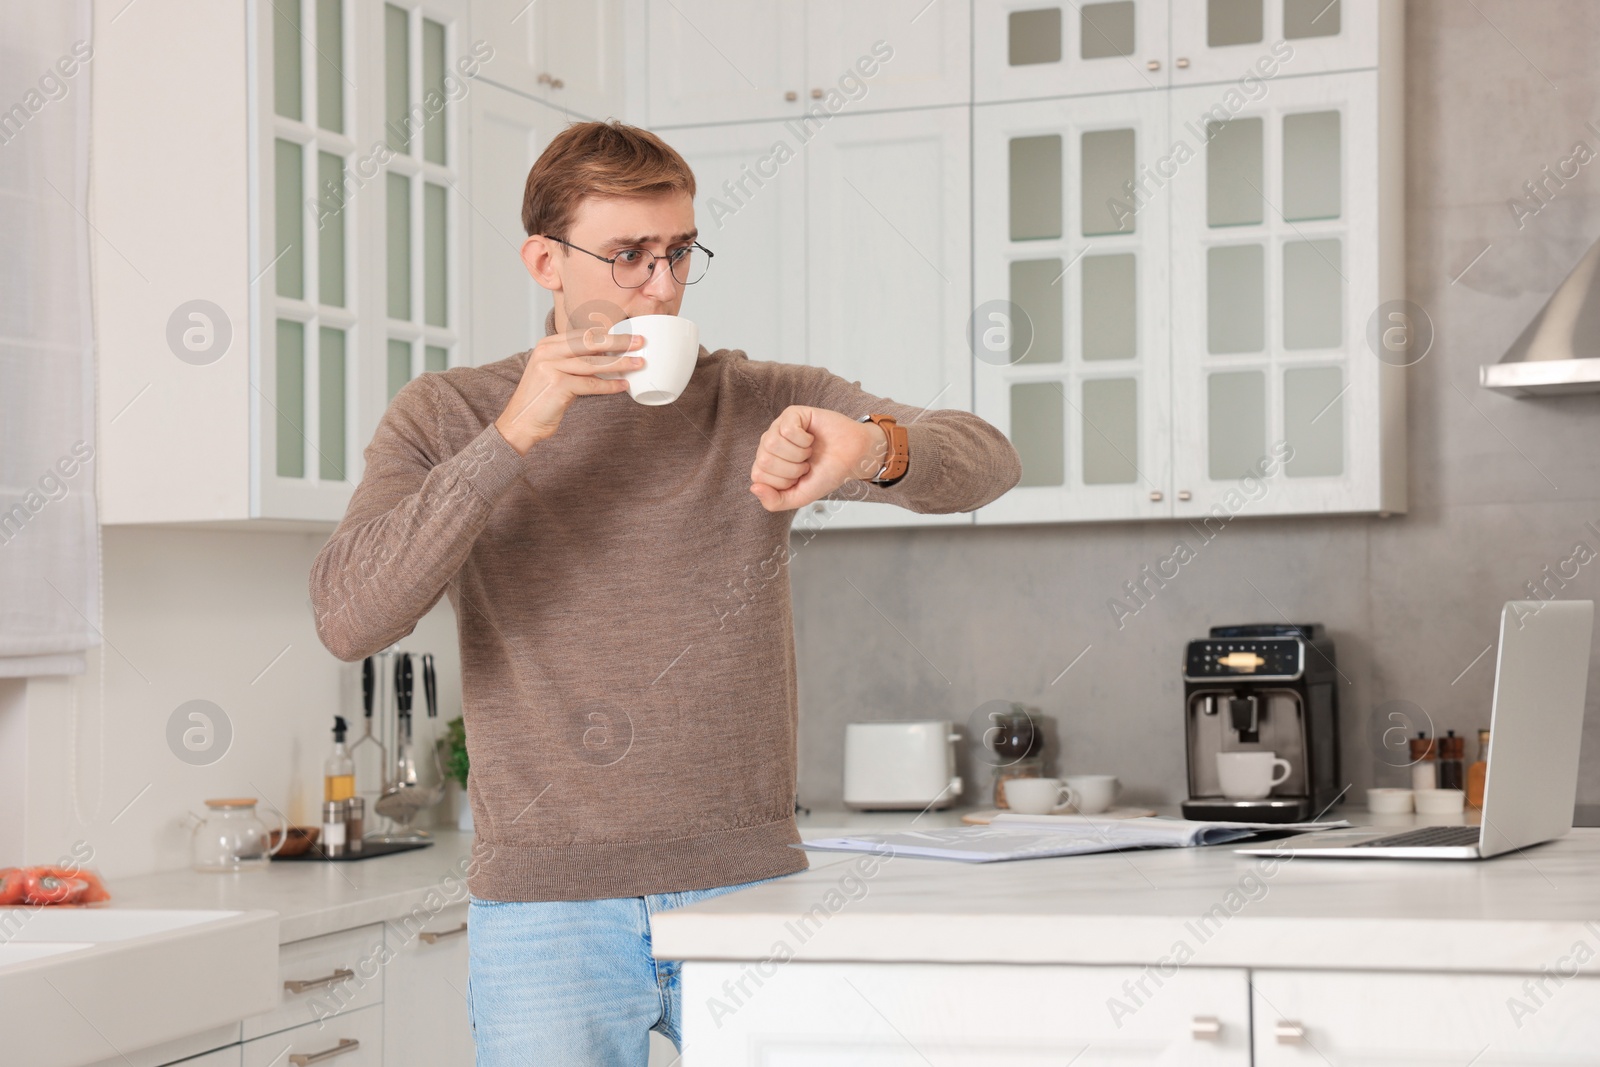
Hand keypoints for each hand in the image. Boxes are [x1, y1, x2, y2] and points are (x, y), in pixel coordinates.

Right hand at [493, 327, 645, 453]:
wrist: (520, 422)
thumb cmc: (542, 400)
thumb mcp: (555, 373)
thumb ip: (574, 362)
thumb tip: (608, 358)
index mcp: (547, 345)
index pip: (582, 334)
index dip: (607, 333)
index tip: (628, 335)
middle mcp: (547, 352)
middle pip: (590, 342)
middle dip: (618, 342)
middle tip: (640, 342)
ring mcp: (551, 367)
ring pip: (593, 362)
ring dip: (620, 363)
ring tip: (638, 364)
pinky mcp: (557, 385)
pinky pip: (591, 384)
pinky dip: (609, 385)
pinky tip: (623, 385)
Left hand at [749, 406, 887, 511]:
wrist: (853, 457)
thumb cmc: (826, 473)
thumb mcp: (799, 496)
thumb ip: (774, 501)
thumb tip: (753, 488)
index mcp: (767, 464)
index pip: (758, 477)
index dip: (784, 481)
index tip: (799, 477)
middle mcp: (768, 445)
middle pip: (764, 460)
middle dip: (792, 468)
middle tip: (806, 464)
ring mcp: (778, 427)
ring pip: (773, 443)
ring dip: (798, 454)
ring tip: (808, 452)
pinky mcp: (791, 414)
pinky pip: (787, 429)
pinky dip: (804, 440)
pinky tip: (811, 439)